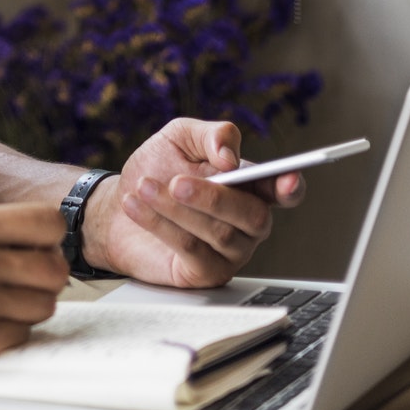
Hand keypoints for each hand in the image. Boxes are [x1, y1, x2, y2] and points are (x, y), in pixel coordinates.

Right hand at [0, 203, 68, 382]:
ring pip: (44, 304)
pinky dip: (10, 332)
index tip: (40, 246)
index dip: (49, 237)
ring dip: (28, 306)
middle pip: (55, 268)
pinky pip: (23, 334)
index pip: (48, 222)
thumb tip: (43, 242)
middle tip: (24, 280)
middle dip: (44, 275)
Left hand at [82, 118, 305, 287]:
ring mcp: (231, 252)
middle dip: (213, 198)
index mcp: (250, 187)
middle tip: (176, 182)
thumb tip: (230, 156)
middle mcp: (247, 223)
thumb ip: (210, 136)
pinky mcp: (206, 273)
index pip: (284, 191)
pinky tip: (136, 205)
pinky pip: (192, 251)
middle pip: (253, 216)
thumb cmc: (157, 168)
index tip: (286, 181)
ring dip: (177, 208)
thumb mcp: (180, 138)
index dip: (291, 188)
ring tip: (144, 187)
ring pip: (219, 233)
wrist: (119, 205)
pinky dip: (161, 225)